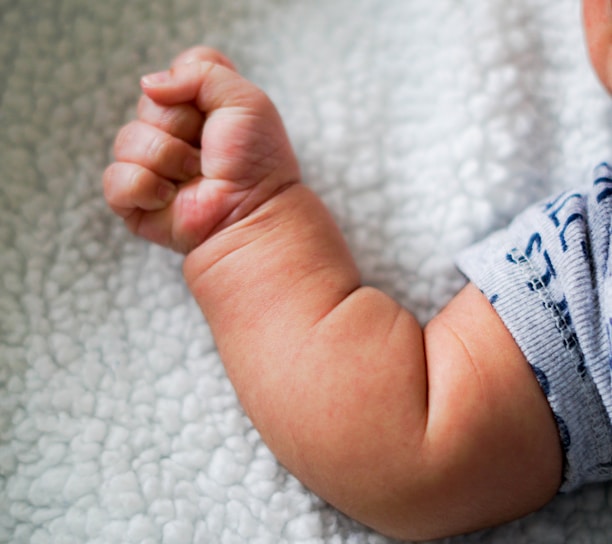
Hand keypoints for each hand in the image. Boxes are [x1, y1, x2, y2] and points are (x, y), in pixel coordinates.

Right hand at [103, 47, 299, 253]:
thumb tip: (147, 85)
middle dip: (180, 126)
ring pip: (128, 139)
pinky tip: (170, 198)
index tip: (217, 112)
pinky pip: (116, 179)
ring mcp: (150, 165)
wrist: (254, 211)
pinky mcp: (135, 200)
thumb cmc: (256, 160)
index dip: (192, 86)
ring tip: (195, 176)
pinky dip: (145, 187)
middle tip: (207, 151)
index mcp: (199, 106)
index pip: (176, 69)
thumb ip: (201, 70)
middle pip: (148, 103)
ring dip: (168, 158)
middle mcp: (172, 131)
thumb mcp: (244, 100)